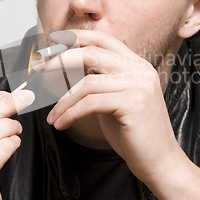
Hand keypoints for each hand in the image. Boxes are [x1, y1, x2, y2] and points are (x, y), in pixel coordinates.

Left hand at [46, 29, 175, 181]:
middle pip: (92, 52)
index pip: (103, 39)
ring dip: (63, 101)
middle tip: (40, 69)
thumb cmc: (133, 133)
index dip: (76, 37)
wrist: (159, 162)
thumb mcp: (113, 99)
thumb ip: (98, 81)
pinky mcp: (134, 103)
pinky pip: (91, 103)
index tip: (52, 41)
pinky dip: (70, 113)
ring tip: (52, 116)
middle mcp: (140, 69)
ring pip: (87, 82)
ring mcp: (139, 85)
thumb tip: (68, 66)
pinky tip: (61, 124)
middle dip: (61, 59)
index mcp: (137, 65)